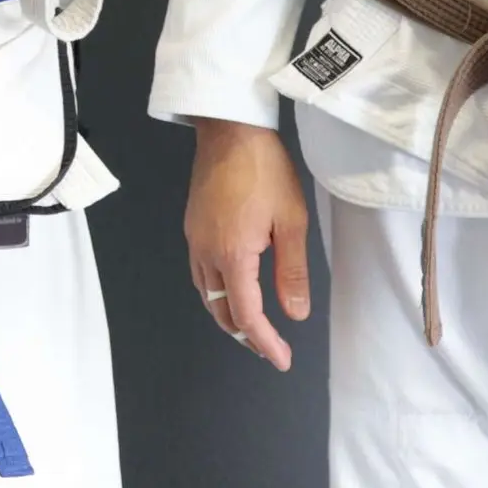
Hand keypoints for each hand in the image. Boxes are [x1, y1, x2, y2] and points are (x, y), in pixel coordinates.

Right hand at [184, 118, 311, 370]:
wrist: (229, 128)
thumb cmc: (265, 170)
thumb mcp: (292, 220)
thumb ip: (292, 271)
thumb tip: (295, 315)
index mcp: (233, 254)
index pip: (246, 314)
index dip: (264, 342)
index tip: (282, 360)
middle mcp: (206, 252)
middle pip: (219, 309)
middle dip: (244, 334)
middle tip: (270, 347)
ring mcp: (194, 238)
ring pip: (205, 292)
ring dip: (227, 314)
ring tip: (253, 324)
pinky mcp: (192, 224)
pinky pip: (200, 272)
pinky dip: (216, 290)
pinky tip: (233, 285)